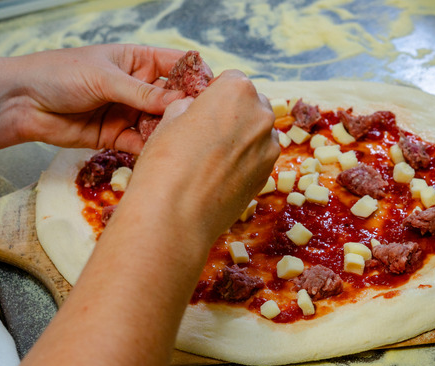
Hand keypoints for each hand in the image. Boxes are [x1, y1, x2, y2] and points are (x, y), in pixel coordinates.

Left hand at [13, 44, 189, 153]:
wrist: (22, 102)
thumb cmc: (59, 74)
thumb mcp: (105, 78)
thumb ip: (143, 93)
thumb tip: (180, 100)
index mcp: (136, 60)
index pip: (176, 65)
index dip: (195, 75)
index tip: (211, 90)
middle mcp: (137, 86)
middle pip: (172, 97)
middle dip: (187, 108)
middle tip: (202, 121)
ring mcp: (128, 112)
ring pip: (159, 123)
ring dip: (170, 131)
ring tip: (184, 140)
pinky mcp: (116, 136)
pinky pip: (141, 144)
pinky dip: (151, 149)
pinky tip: (161, 153)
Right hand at [120, 70, 279, 245]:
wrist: (176, 216)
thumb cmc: (166, 163)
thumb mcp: (168, 121)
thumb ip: (188, 107)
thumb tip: (193, 109)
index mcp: (237, 91)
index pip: (231, 80)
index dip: (214, 94)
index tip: (200, 109)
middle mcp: (261, 115)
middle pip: (250, 105)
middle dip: (232, 114)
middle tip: (205, 134)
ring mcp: (269, 147)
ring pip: (256, 133)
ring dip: (240, 138)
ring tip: (211, 158)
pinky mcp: (267, 175)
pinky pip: (257, 158)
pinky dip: (243, 161)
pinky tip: (219, 175)